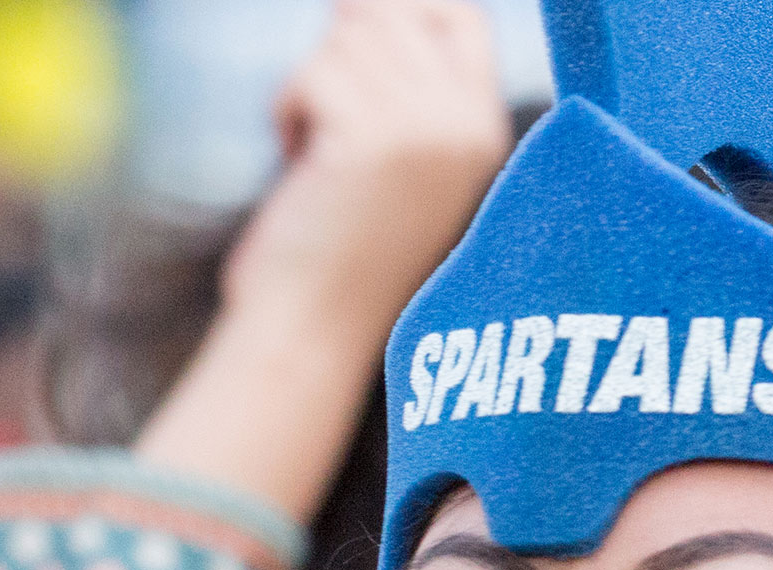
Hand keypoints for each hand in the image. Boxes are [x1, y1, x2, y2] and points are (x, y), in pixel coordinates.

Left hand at [217, 0, 513, 339]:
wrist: (309, 334)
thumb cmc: (333, 256)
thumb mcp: (388, 163)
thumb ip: (393, 90)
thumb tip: (357, 3)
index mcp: (483, 134)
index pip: (461, 19)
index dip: (401, 14)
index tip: (350, 45)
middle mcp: (466, 126)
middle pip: (395, 18)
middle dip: (339, 56)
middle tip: (319, 121)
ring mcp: (426, 131)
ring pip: (350, 39)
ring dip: (310, 88)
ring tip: (311, 152)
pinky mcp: (373, 141)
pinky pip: (314, 73)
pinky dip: (288, 109)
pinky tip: (296, 159)